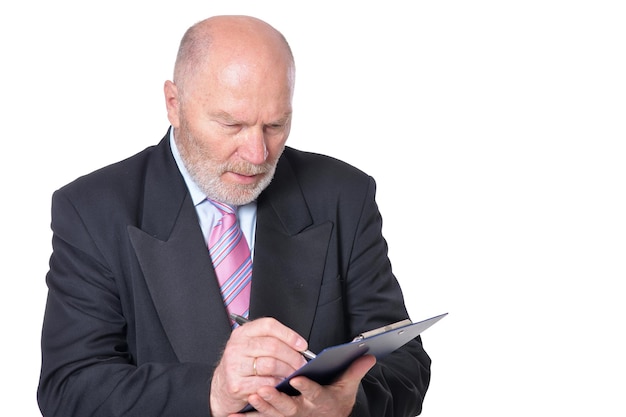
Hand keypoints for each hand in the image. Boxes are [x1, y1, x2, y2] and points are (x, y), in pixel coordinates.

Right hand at [210, 317, 308, 416]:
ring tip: (293, 374)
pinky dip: (277, 384)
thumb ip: (271, 342)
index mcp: (242, 333)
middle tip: (301, 363)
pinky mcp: (236, 384)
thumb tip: (299, 347)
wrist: (221, 386)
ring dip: (287, 371)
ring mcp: (235, 365)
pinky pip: (265, 383)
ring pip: (271, 364)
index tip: (302, 345)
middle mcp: (237, 346)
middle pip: (273, 346)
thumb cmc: (242, 364)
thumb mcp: (251, 347)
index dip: (289, 334)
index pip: (269, 325)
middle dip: (292, 356)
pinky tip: (280, 384)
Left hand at [242, 354, 376, 416]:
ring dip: (261, 407)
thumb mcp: (347, 387)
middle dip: (276, 399)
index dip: (307, 387)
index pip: (315, 394)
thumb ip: (355, 370)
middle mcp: (304, 412)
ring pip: (273, 414)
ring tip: (251, 396)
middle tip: (264, 389)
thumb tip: (369, 355)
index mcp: (321, 402)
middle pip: (289, 408)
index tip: (298, 378)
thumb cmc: (335, 401)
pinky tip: (233, 416)